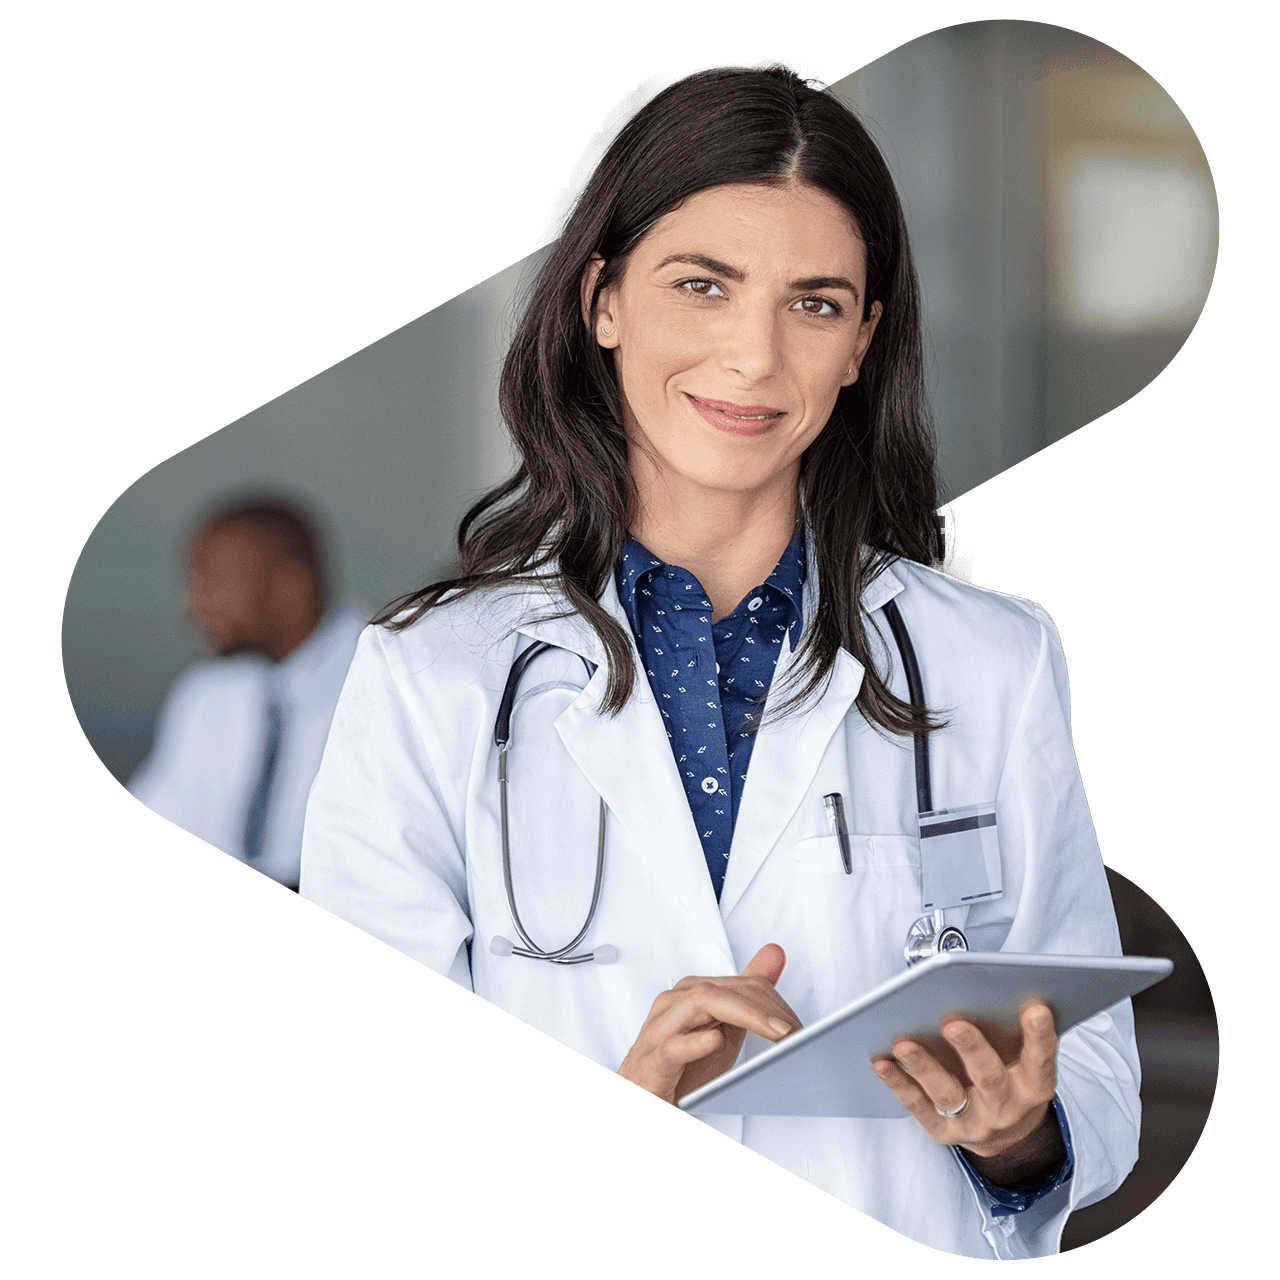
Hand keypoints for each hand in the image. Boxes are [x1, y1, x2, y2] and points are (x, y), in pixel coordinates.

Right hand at [619, 944, 799, 1104]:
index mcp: (692, 992)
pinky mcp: (653, 1058)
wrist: (641, 1099)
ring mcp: (661, 1027)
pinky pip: (673, 1045)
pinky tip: (716, 1041)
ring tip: (775, 1032)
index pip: (740, 985)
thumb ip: (747, 994)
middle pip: (725, 990)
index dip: (774, 1003)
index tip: (798, 1026)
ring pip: (702, 1003)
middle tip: (795, 1031)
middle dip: (765, 1008)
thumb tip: (775, 954)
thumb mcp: (722, 1028)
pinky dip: (695, 1042)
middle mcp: (675, 1002)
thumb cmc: (679, 1067)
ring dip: (745, 1016)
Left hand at [872, 999, 1058, 1159]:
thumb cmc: (1013, 1079)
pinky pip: (919, 1107)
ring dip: (924, 1067)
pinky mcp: (946, 1132)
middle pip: (989, 1078)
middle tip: (952, 1024)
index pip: (1041, 1061)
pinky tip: (882, 1063)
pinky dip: (899, 1084)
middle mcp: (1006, 1108)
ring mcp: (975, 1123)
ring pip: (948, 1093)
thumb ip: (1018, 1032)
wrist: (1008, 1136)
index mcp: (1034, 1087)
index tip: (1035, 1009)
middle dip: (971, 1049)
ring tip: (904, 1044)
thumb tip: (1002, 988)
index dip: (1040, 1036)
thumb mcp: (1027, 1060)